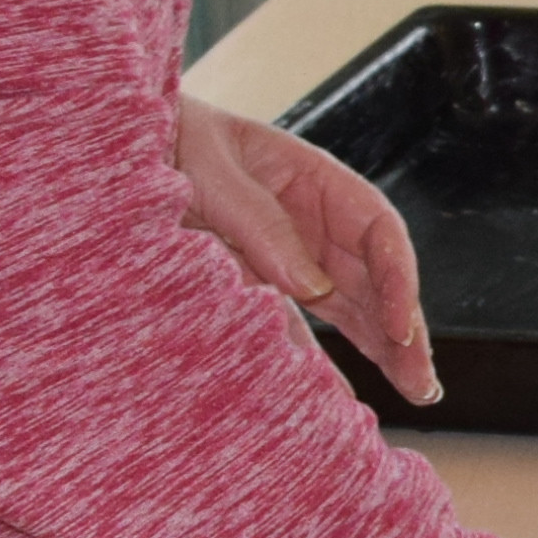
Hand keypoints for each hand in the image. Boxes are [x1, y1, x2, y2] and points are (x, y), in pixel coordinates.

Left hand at [175, 95, 435, 404]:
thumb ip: (260, 223)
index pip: (377, 229)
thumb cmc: (169, 141)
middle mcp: (312, 221)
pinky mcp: (258, 286)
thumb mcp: (211, 171)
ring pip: (350, 307)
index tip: (400, 327)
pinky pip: (297, 327)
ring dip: (382, 348)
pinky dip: (317, 361)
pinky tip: (339, 396)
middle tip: (422, 380)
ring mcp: (289, 257)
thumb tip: (312, 286)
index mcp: (313, 179)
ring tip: (415, 391)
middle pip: (375, 278)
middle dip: (404, 328)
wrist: (115, 158)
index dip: (398, 278)